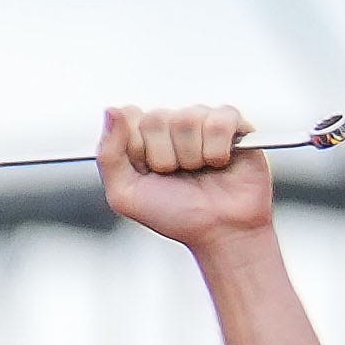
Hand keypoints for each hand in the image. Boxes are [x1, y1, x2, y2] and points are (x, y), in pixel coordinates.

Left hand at [90, 103, 279, 246]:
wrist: (221, 234)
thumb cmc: (177, 216)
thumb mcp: (125, 194)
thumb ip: (108, 154)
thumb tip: (112, 111)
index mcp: (144, 136)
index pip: (129, 117)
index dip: (138, 148)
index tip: (149, 171)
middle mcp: (172, 125)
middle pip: (157, 118)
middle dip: (166, 156)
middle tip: (179, 176)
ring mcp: (203, 123)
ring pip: (187, 119)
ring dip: (193, 156)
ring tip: (201, 171)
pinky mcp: (236, 126)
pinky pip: (219, 121)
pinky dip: (218, 149)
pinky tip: (220, 162)